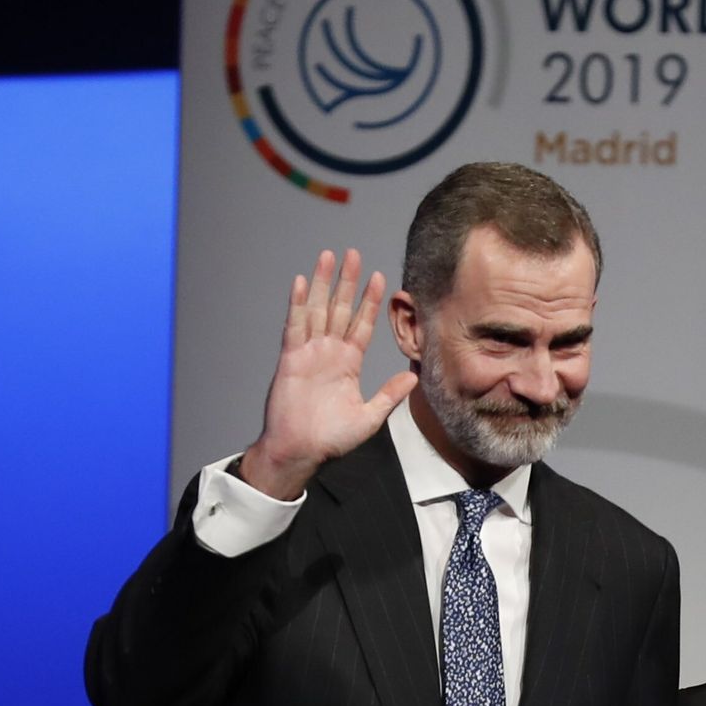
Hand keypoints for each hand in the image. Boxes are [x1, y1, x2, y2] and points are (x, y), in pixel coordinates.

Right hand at [240, 249, 417, 500]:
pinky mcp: (291, 359)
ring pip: (318, 310)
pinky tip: (303, 283)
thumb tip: (414, 376)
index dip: (369, 301)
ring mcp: (309, 353)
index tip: (379, 277)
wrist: (301, 450)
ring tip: (329, 257)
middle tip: (353, 254)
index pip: (361, 324)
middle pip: (340, 309)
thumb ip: (389, 394)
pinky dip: (299, 305)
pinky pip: (295, 327)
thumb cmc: (331, 438)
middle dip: (347, 281)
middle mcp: (329, 352)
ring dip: (323, 283)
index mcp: (348, 363)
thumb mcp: (370, 416)